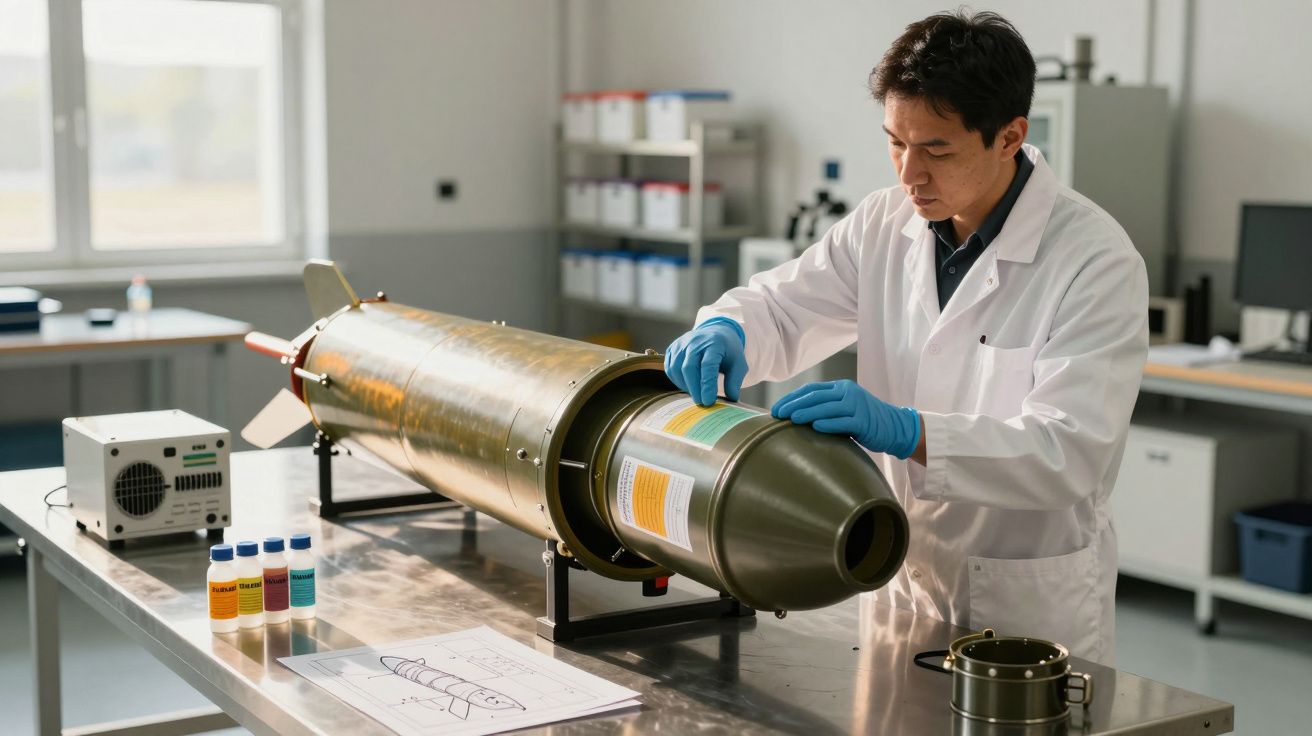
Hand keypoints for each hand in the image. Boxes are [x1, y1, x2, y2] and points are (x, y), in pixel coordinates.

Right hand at [664, 317, 748, 405]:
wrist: (715, 333)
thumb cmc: (727, 351)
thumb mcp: (738, 363)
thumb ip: (734, 380)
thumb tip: (731, 398)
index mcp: (714, 343)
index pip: (708, 365)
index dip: (707, 385)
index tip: (709, 401)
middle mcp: (695, 341)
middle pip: (689, 367)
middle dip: (694, 389)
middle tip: (702, 403)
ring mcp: (681, 343)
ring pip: (676, 369)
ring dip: (685, 386)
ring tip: (696, 393)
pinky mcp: (672, 348)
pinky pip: (670, 368)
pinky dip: (677, 380)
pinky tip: (688, 385)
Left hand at [771, 379, 920, 458]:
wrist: (894, 426)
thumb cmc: (864, 420)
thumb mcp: (844, 408)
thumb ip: (825, 408)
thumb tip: (794, 417)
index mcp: (840, 387)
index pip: (811, 390)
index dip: (792, 398)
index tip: (776, 408)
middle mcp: (848, 393)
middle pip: (816, 397)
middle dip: (794, 405)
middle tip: (777, 414)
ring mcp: (857, 406)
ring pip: (827, 408)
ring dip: (808, 413)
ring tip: (791, 419)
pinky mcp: (864, 421)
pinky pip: (844, 422)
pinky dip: (829, 424)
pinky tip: (816, 427)